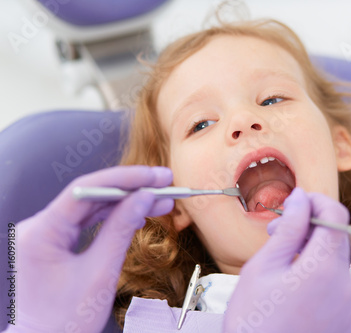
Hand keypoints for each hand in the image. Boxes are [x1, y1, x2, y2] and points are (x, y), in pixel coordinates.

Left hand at [6, 166, 173, 332]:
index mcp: (41, 231)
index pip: (86, 189)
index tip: (153, 176)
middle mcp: (40, 227)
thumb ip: (122, 229)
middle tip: (164, 183)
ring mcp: (47, 234)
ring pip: (93, 206)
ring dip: (127, 202)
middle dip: (131, 189)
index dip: (124, 178)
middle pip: (92, 195)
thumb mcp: (101, 272)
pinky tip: (139, 213)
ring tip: (161, 199)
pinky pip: (89, 221)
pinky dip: (115, 216)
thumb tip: (144, 198)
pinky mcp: (56, 242)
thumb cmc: (65, 320)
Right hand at [224, 188, 350, 332]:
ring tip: (278, 259)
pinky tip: (289, 281)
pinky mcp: (342, 316)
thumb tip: (300, 198)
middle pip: (336, 236)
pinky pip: (333, 280)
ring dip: (310, 248)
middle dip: (308, 224)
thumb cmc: (255, 323)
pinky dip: (315, 270)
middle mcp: (344, 285)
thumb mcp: (264, 267)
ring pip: (333, 258)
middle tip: (277, 231)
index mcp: (325, 268)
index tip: (294, 202)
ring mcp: (346, 303)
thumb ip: (288, 228)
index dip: (315, 200)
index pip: (335, 213)